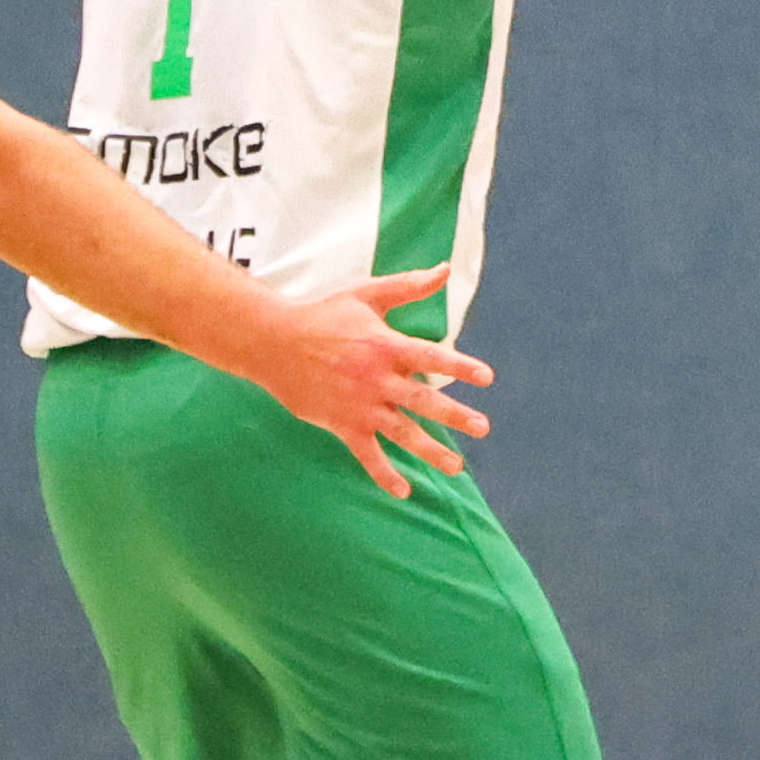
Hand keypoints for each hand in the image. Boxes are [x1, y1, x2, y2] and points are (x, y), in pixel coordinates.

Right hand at [253, 265, 495, 499]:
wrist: (273, 342)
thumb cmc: (322, 314)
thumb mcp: (365, 294)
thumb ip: (408, 286)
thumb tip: (445, 269)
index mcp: (385, 345)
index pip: (430, 356)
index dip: (459, 366)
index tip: (486, 378)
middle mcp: (376, 378)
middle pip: (422, 399)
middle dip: (454, 415)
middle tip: (482, 427)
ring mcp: (359, 405)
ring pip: (401, 433)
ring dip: (430, 451)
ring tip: (457, 467)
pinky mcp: (342, 424)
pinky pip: (367, 454)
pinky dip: (383, 474)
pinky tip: (403, 491)